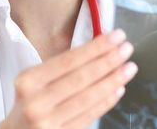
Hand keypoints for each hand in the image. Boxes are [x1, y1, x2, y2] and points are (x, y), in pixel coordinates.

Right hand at [0, 29, 137, 128]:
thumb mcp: (32, 81)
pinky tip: (118, 89)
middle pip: (81, 77)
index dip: (95, 48)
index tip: (115, 36)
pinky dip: (106, 101)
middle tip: (126, 49)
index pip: (68, 60)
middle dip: (108, 61)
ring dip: (113, 80)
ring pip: (89, 97)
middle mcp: (36, 101)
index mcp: (28, 81)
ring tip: (128, 68)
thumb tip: (98, 50)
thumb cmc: (27, 103)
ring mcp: (48, 121)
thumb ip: (59, 68)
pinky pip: (89, 115)